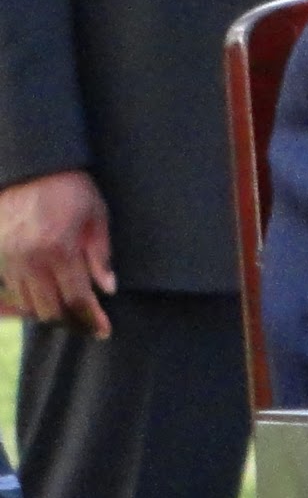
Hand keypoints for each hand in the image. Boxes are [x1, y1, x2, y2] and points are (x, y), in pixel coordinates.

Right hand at [0, 170, 115, 337]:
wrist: (31, 167)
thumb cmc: (70, 188)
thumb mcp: (96, 216)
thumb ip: (100, 255)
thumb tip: (108, 288)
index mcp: (59, 250)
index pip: (77, 299)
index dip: (91, 318)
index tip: (103, 330)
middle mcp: (29, 260)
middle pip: (48, 309)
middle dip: (70, 318)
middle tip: (87, 318)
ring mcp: (8, 258)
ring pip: (26, 304)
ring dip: (48, 310)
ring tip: (68, 307)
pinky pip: (11, 289)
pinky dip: (27, 297)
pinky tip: (45, 292)